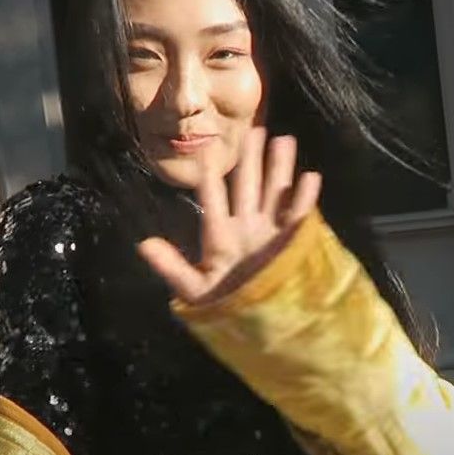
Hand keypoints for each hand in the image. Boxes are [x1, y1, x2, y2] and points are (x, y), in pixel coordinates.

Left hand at [137, 126, 321, 304]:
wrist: (262, 326)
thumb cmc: (226, 305)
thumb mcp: (196, 290)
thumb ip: (172, 267)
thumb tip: (143, 244)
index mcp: (220, 236)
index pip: (213, 202)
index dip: (209, 181)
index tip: (205, 155)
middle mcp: (246, 227)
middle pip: (248, 186)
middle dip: (251, 159)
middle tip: (253, 128)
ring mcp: (271, 232)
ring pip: (275, 192)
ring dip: (279, 168)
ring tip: (283, 139)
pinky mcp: (293, 242)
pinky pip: (299, 215)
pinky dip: (305, 198)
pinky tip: (310, 177)